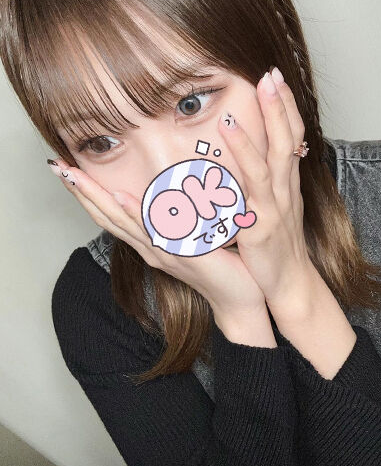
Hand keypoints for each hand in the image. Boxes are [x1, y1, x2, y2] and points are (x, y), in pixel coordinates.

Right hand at [48, 160, 266, 320]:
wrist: (239, 298)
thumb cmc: (219, 265)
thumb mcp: (192, 237)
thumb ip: (176, 218)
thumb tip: (167, 193)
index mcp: (149, 242)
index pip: (111, 215)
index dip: (88, 193)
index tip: (68, 169)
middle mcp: (149, 247)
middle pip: (106, 216)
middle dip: (81, 191)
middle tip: (56, 167)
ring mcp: (162, 250)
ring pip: (121, 220)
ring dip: (97, 197)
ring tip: (73, 175)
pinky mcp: (181, 253)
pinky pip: (155, 229)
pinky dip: (135, 213)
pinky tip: (120, 197)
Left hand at [218, 68, 312, 308]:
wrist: (289, 282)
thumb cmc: (278, 247)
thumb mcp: (277, 210)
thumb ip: (268, 184)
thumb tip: (257, 162)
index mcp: (287, 184)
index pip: (291, 137)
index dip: (286, 108)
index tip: (276, 80)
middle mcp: (286, 188)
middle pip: (289, 137)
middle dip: (282, 102)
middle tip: (273, 71)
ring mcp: (277, 203)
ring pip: (276, 153)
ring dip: (272, 117)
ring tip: (262, 86)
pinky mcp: (263, 220)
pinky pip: (253, 183)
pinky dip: (244, 154)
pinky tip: (231, 132)